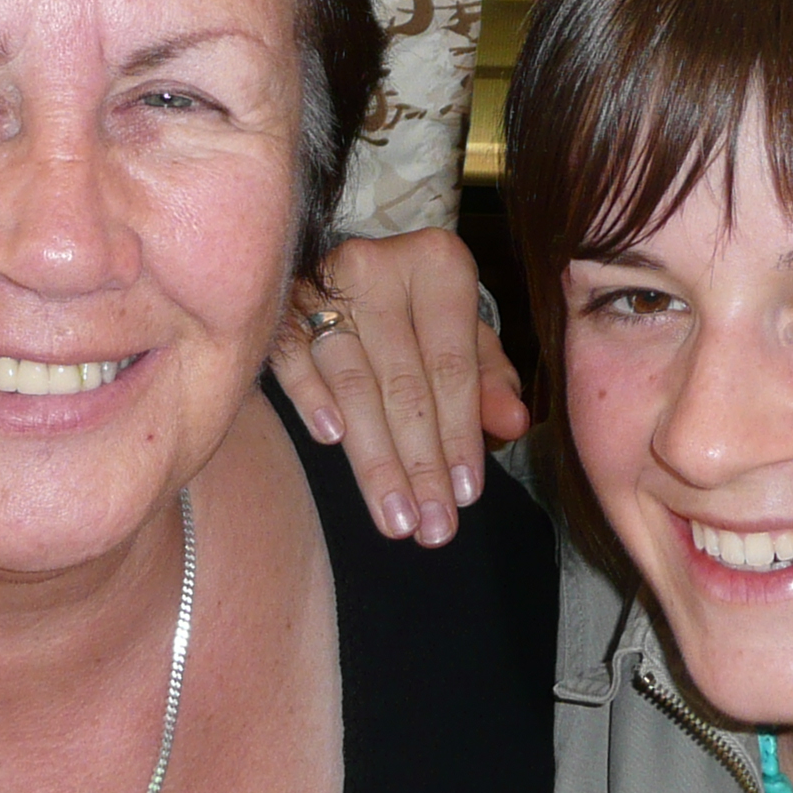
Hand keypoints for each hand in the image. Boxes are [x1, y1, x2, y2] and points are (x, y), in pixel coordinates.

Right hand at [270, 230, 529, 545]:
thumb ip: (488, 379)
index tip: (465, 497)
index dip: (460, 435)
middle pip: (404, 383)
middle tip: (431, 528)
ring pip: (354, 384)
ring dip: (374, 459)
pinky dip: (312, 398)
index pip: (452, 365)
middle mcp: (380, 266)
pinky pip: (294, 359)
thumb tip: (513, 424)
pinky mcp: (279, 305)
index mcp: (437, 263)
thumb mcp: (461, 334)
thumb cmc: (415, 310)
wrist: (345, 269)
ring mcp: (324, 284)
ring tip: (394, 517)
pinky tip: (331, 441)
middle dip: (420, 464)